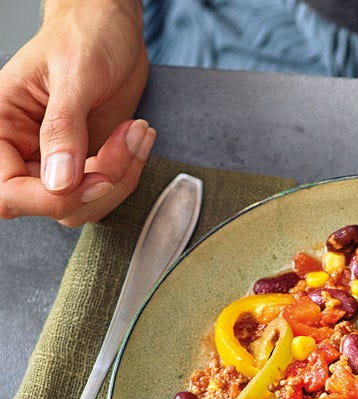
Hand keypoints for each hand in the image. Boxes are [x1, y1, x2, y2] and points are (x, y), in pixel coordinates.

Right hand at [0, 0, 149, 225]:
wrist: (111, 30)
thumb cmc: (83, 37)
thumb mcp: (73, 76)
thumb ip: (63, 130)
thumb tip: (59, 183)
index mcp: (2, 127)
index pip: (8, 192)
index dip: (48, 199)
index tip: (93, 179)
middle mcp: (25, 151)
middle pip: (54, 206)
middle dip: (98, 186)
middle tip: (125, 145)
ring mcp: (59, 163)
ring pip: (86, 205)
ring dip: (121, 178)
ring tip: (137, 133)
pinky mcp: (89, 165)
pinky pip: (108, 191)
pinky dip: (130, 172)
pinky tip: (139, 138)